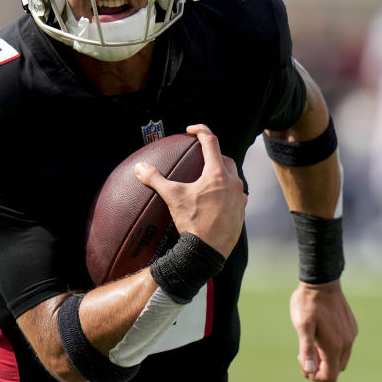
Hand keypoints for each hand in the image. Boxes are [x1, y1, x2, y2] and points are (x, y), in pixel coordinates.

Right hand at [133, 124, 246, 257]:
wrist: (208, 250)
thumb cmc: (193, 222)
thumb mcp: (173, 197)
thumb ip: (156, 179)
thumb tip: (140, 168)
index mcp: (217, 174)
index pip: (211, 141)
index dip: (201, 131)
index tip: (192, 130)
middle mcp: (233, 182)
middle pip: (225, 159)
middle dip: (213, 154)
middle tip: (201, 156)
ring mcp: (239, 197)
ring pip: (233, 178)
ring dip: (222, 174)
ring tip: (208, 179)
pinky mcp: (241, 211)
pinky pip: (236, 195)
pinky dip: (226, 192)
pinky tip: (216, 200)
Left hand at [290, 279, 357, 381]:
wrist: (321, 282)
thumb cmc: (308, 304)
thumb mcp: (302, 326)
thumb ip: (306, 350)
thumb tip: (309, 370)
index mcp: (334, 346)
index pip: (330, 377)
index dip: (315, 376)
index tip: (303, 360)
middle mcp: (346, 343)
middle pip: (336, 369)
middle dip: (320, 367)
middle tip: (305, 351)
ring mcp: (351, 335)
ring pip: (341, 359)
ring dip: (327, 357)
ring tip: (313, 342)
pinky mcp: (352, 327)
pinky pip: (345, 346)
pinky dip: (333, 347)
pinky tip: (322, 333)